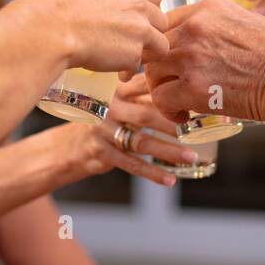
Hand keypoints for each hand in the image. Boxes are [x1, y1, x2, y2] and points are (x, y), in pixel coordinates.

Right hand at [35, 0, 168, 75]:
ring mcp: (140, 30)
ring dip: (148, 54)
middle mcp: (139, 6)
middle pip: (162, 21)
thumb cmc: (61, 10)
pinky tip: (117, 72)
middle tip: (136, 43)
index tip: (143, 19)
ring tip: (130, 61)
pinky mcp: (134, 54)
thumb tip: (107, 8)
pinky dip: (128, 70)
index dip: (150, 10)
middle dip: (151, 33)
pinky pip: (138, 65)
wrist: (55, 30)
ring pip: (160, 45)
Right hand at [67, 74, 196, 186]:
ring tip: (191, 157)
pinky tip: (170, 179)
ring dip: (168, 151)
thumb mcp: (116, 102)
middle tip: (197, 129)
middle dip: (173, 123)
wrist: (67, 146)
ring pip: (141, 142)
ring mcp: (103, 131)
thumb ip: (142, 96)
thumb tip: (184, 92)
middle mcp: (108, 107)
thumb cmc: (101, 121)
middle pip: (146, 114)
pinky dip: (152, 173)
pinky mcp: (101, 153)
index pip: (144, 85)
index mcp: (115, 89)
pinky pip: (131, 164)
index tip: (193, 97)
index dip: (168, 90)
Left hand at [146, 0, 264, 123]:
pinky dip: (168, 109)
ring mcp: (192, 56)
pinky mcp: (193, 87)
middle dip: (160, 68)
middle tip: (170, 83)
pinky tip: (182, 114)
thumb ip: (218, 25)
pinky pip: (161, 98)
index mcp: (207, 8)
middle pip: (155, 46)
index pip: (166, 22)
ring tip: (178, 100)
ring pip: (153, 72)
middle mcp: (195, 27)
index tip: (168, 60)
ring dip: (162, 88)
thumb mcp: (246, 20)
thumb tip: (204, 39)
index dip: (164, 44)